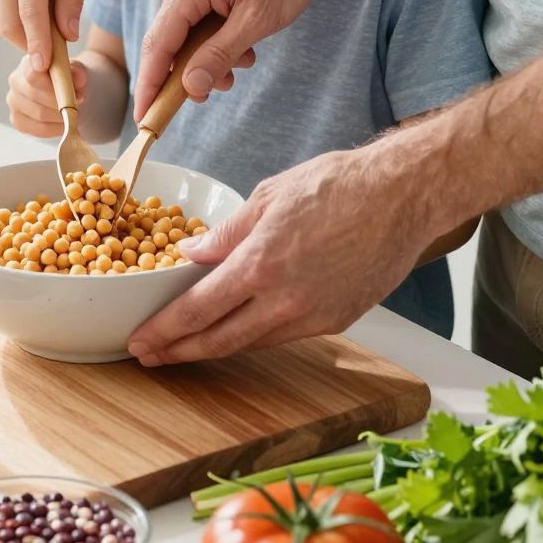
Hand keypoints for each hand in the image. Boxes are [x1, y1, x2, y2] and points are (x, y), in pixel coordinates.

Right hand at [0, 0, 92, 66]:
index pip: (30, 13)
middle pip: (9, 24)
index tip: (45, 69)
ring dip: (24, 30)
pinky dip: (13, 16)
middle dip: (30, 45)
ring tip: (48, 9)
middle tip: (55, 52)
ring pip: (0, 21)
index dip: (38, 45)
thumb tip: (66, 36)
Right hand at [7, 52, 87, 137]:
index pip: (34, 75)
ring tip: (73, 112)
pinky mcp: (17, 120)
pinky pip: (38, 129)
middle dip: (61, 102)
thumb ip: (77, 72)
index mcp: (28, 62)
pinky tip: (64, 122)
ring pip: (39, 114)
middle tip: (78, 104)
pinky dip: (56, 129)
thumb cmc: (67, 78)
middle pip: (36, 95)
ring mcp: (14, 101)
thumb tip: (79, 80)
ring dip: (61, 116)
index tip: (70, 90)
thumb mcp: (76, 70)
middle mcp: (16, 80)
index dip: (51, 84)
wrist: (62, 91)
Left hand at [127, 143, 434, 365]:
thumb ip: (226, 234)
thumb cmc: (339, 186)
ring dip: (214, 348)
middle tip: (150, 357)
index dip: (164, 331)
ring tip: (185, 348)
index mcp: (260, 265)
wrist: (402, 197)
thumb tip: (190, 255)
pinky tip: (237, 331)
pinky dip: (254, 337)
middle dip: (179, 352)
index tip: (140, 342)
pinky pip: (284, 337)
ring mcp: (313, 316)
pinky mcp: (337, 322)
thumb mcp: (268, 196)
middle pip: (218, 340)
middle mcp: (285, 301)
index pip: (197, 311)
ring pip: (251, 343)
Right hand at [132, 0, 330, 119]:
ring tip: (241, 67)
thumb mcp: (257, 20)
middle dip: (187, 75)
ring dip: (208, 60)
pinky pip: (196, 25)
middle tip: (211, 96)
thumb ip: (219, 55)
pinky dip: (214, 43)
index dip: (150, 86)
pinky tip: (242, 50)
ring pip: (185, 38)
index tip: (145, 120)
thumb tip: (190, 87)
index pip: (157, 46)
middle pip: (167, 44)